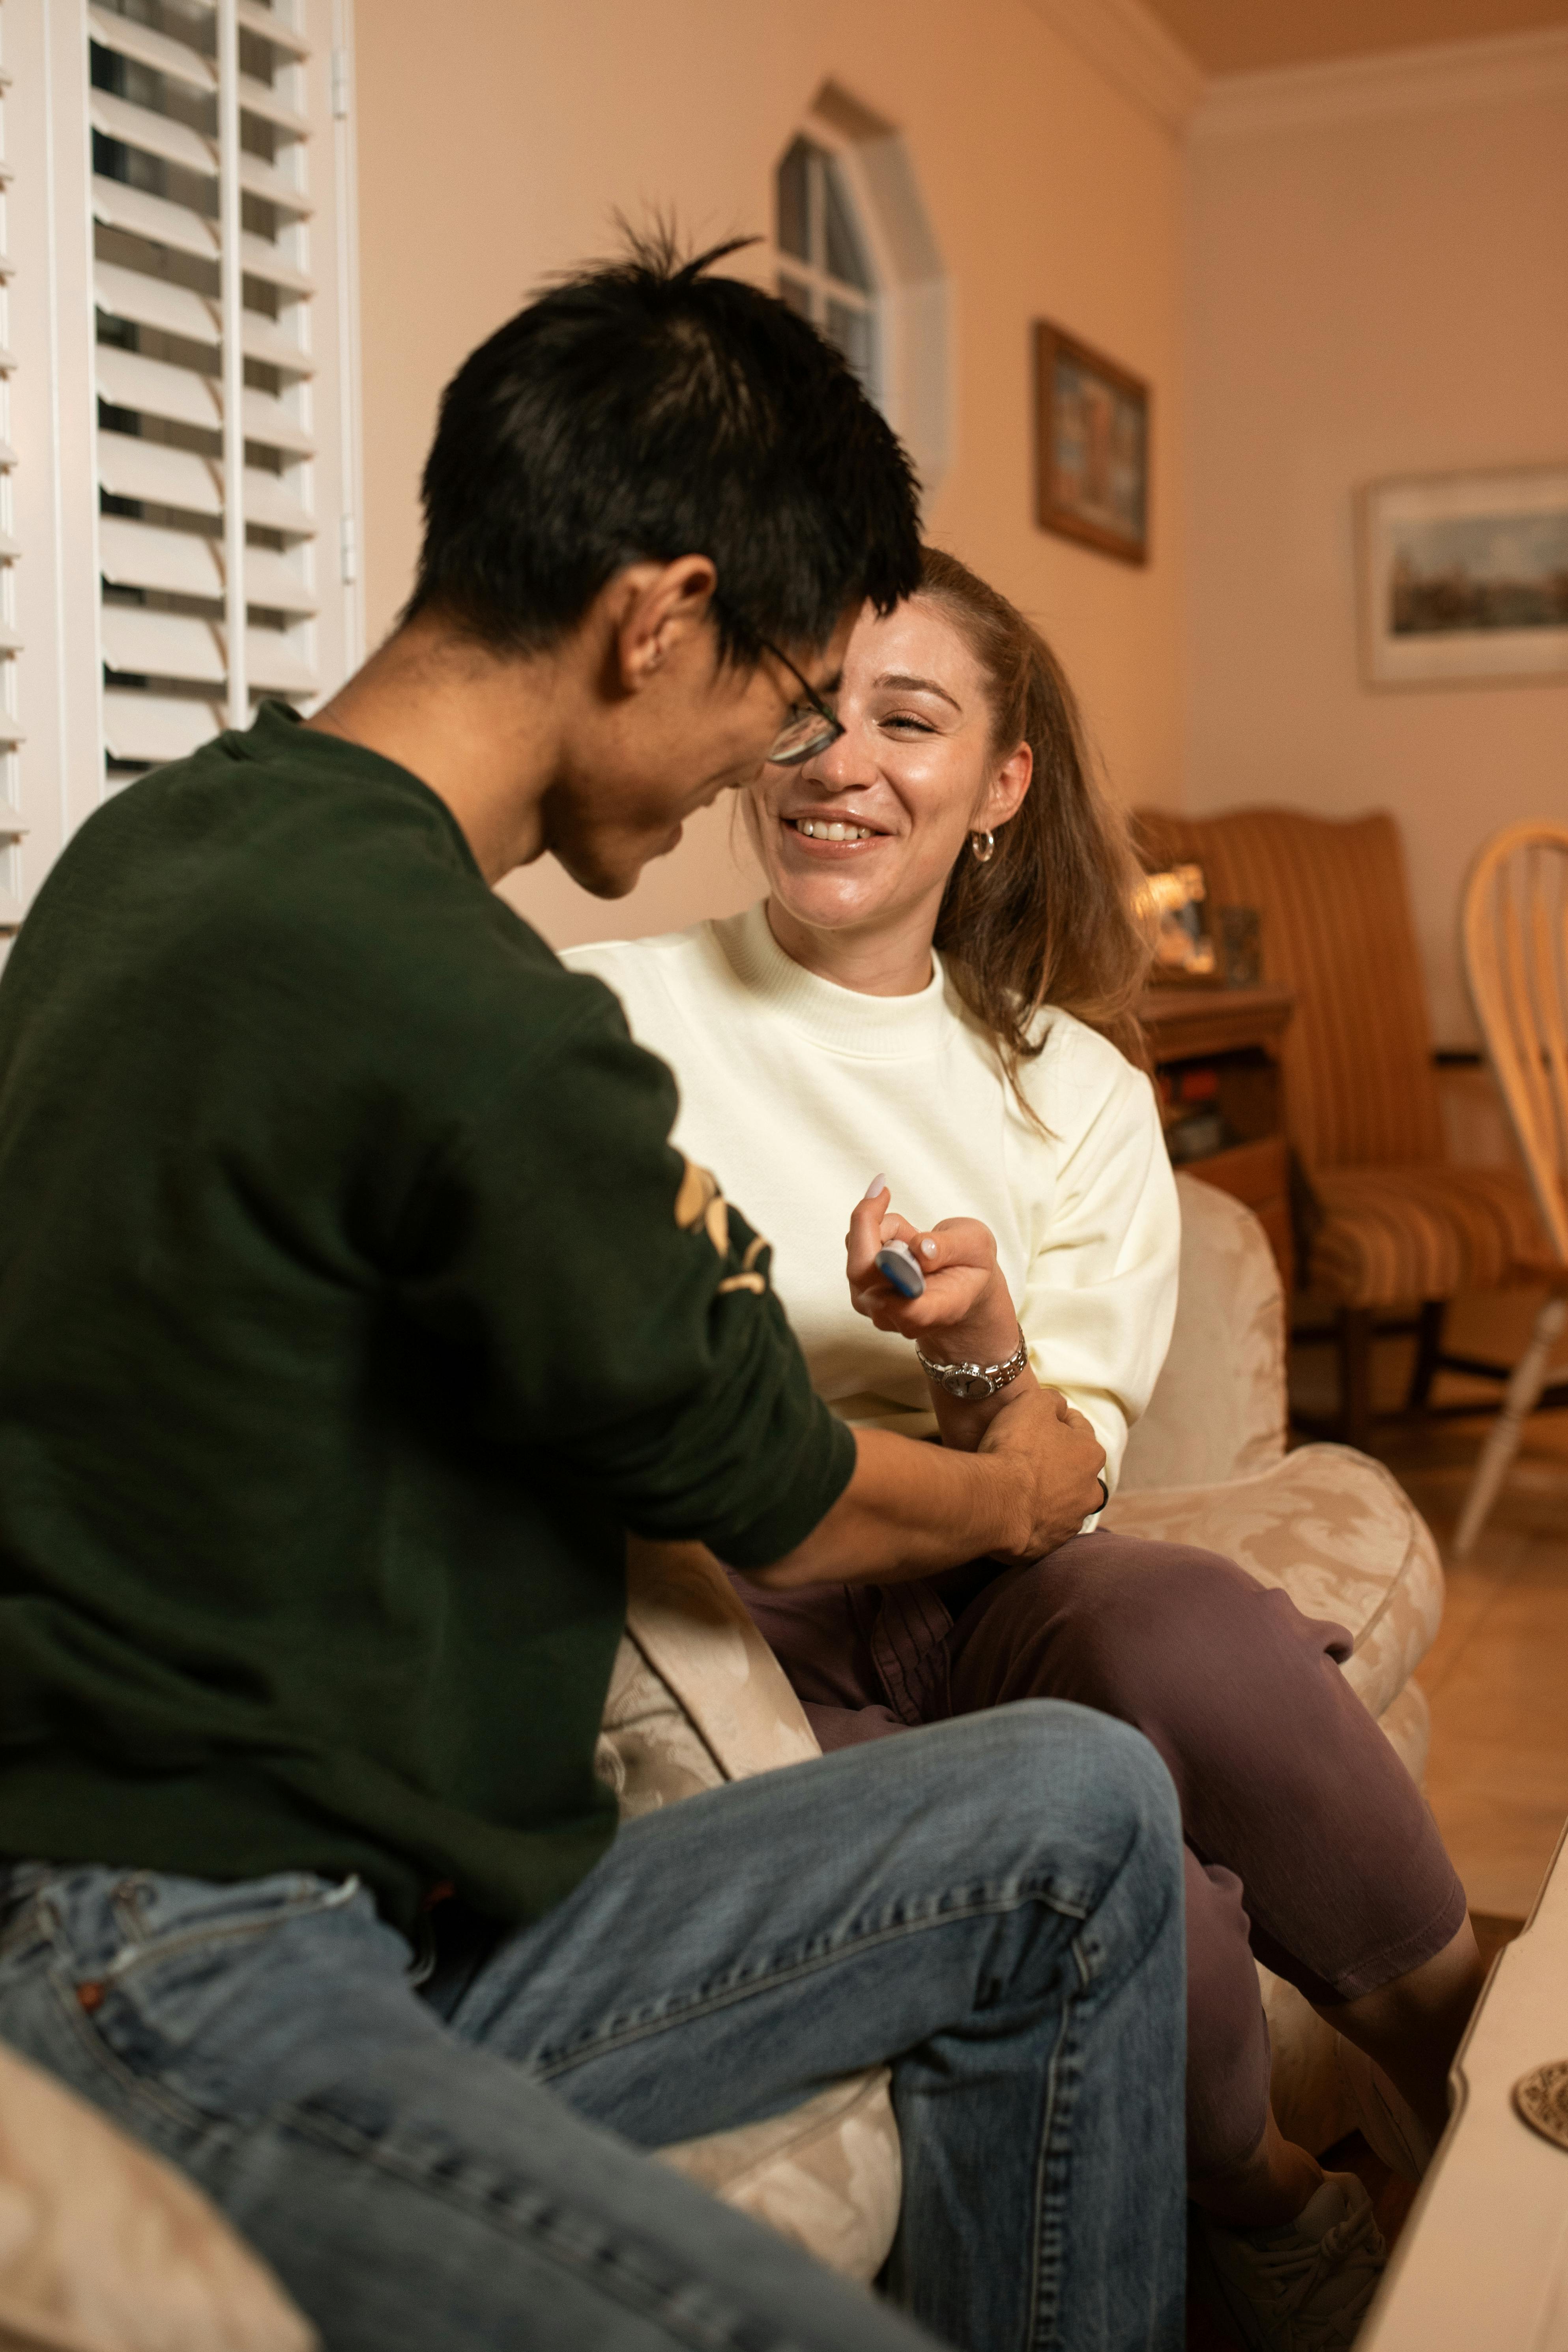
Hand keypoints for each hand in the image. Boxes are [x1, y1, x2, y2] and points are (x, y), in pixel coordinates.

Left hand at [846, 1180, 1017, 1362]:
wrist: (960, 1285)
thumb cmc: (970, 1266)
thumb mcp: (976, 1246)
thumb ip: (950, 1247)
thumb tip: (920, 1248)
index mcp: (938, 1309)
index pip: (909, 1309)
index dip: (896, 1279)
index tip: (904, 1243)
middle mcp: (899, 1315)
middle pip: (863, 1272)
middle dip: (876, 1226)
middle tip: (885, 1194)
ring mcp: (875, 1305)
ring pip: (858, 1253)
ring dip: (883, 1229)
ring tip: (914, 1235)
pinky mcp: (860, 1289)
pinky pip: (854, 1247)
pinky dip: (873, 1230)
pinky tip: (899, 1240)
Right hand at [978, 1383, 1106, 1562]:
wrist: (993, 1503)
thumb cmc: (1015, 1450)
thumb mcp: (1032, 1403)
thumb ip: (1051, 1400)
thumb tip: (1057, 1408)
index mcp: (1091, 1454)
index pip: (1077, 1427)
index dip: (1056, 1419)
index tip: (1036, 1420)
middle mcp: (1089, 1491)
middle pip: (1073, 1467)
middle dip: (1055, 1459)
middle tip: (1026, 1454)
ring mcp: (1071, 1521)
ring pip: (1061, 1499)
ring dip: (1045, 1491)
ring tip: (1016, 1484)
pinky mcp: (1050, 1544)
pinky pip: (1043, 1525)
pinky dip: (1031, 1516)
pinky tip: (1011, 1508)